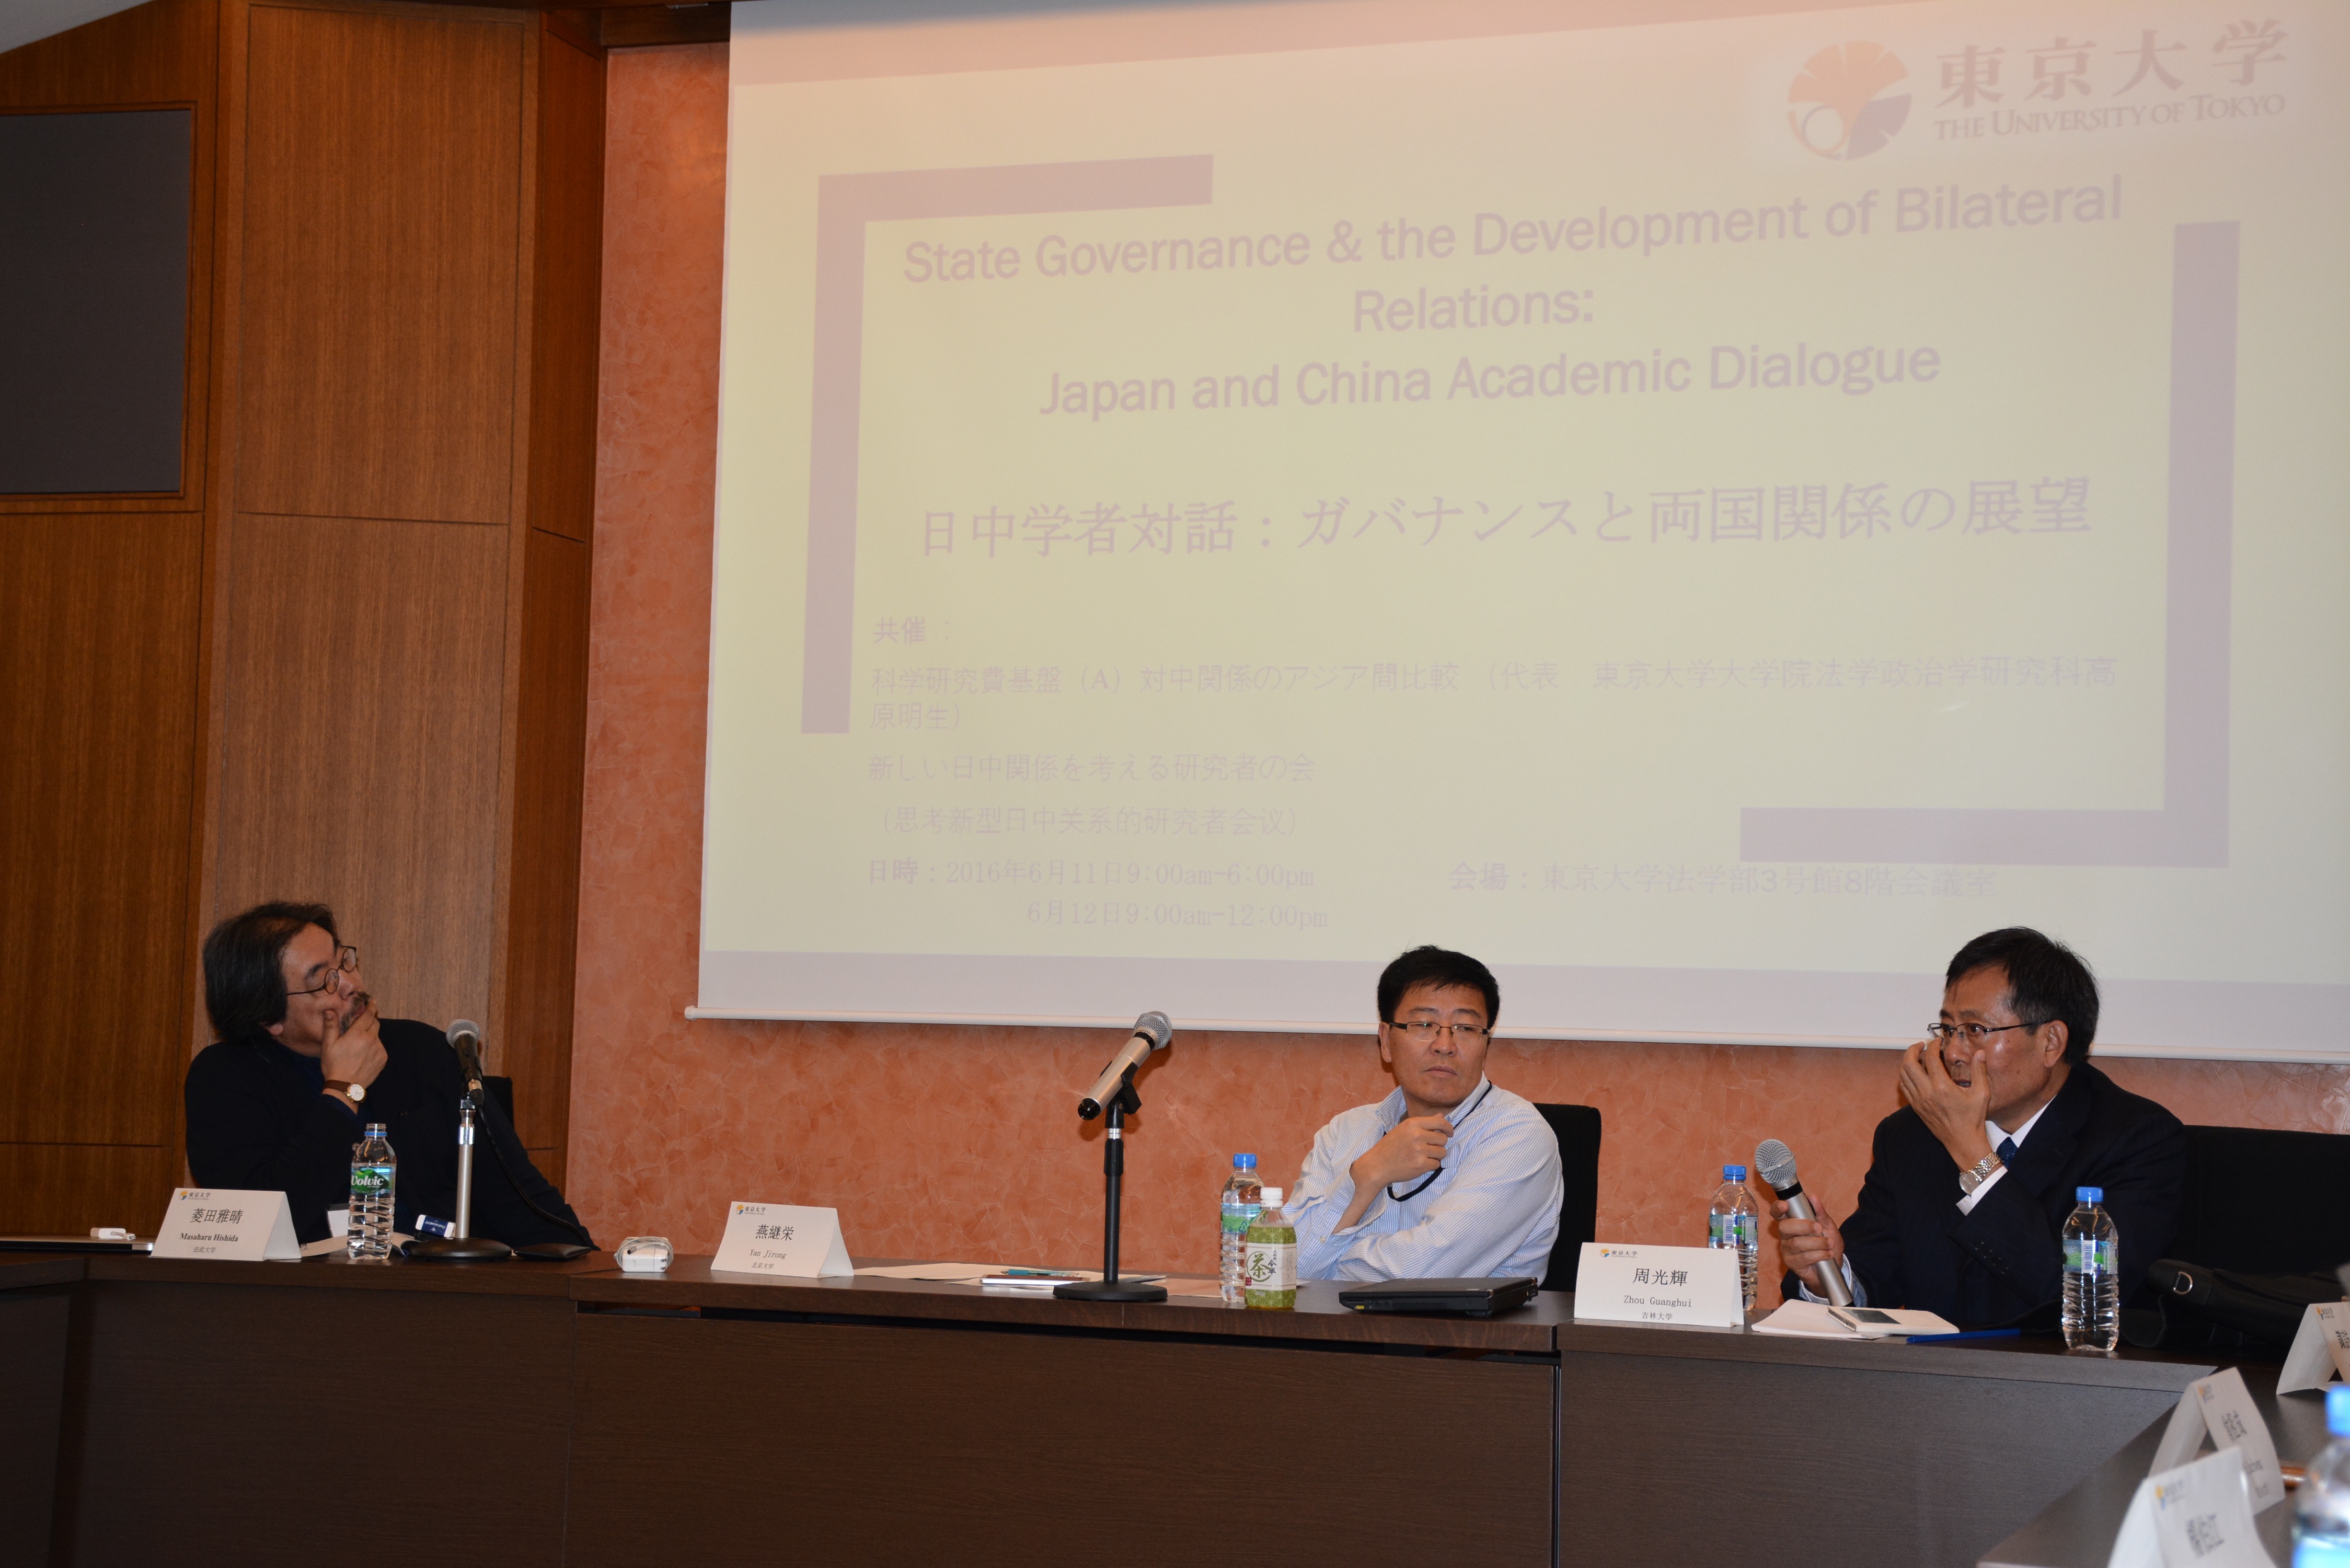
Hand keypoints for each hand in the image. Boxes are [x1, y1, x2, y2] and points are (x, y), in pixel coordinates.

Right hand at [320, 996, 386, 1098]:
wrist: (345, 1086)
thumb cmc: (334, 1065)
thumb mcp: (328, 1045)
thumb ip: (331, 1026)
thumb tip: (330, 1011)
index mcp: (358, 1034)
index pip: (368, 1015)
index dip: (370, 1007)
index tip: (372, 1002)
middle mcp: (372, 1039)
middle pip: (375, 1023)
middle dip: (370, 1020)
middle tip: (363, 1022)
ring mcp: (379, 1049)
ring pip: (377, 1036)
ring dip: (370, 1036)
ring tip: (358, 1045)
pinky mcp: (383, 1059)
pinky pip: (380, 1048)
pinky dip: (374, 1047)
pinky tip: (363, 1054)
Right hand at [1333, 1113, 1454, 1232]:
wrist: (1377, 1165)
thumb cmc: (1390, 1146)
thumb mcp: (1404, 1129)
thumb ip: (1423, 1123)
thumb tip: (1441, 1117)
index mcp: (1413, 1124)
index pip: (1440, 1123)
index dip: (1448, 1128)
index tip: (1449, 1133)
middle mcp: (1417, 1135)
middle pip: (1443, 1139)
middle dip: (1439, 1144)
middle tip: (1429, 1148)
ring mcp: (1419, 1151)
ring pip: (1442, 1152)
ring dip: (1436, 1156)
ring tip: (1424, 1156)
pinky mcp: (1421, 1165)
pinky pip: (1436, 1164)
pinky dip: (1431, 1165)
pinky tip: (1420, 1164)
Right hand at [1770, 1197, 1845, 1291]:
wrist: (1831, 1268)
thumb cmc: (1827, 1244)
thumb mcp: (1828, 1227)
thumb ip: (1820, 1213)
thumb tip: (1812, 1197)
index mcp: (1791, 1223)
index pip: (1777, 1213)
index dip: (1777, 1208)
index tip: (1785, 1205)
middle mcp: (1785, 1235)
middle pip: (1784, 1227)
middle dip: (1803, 1226)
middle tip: (1819, 1228)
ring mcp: (1787, 1250)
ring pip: (1797, 1243)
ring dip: (1817, 1242)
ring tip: (1830, 1244)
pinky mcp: (1792, 1263)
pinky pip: (1804, 1257)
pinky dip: (1819, 1254)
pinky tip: (1828, 1254)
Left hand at [1897, 1037, 1993, 1172]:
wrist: (1962, 1141)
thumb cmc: (1973, 1119)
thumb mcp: (1982, 1094)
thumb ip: (1979, 1071)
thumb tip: (1980, 1053)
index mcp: (1942, 1087)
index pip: (1930, 1058)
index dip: (1932, 1045)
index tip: (1937, 1041)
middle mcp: (1926, 1092)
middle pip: (1908, 1063)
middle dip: (1912, 1050)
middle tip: (1921, 1045)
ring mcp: (1918, 1100)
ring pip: (1902, 1075)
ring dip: (1907, 1062)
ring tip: (1916, 1056)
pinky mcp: (1915, 1107)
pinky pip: (1903, 1087)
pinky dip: (1905, 1075)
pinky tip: (1914, 1072)